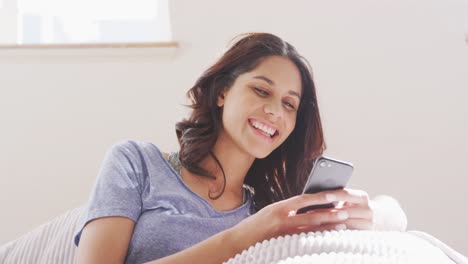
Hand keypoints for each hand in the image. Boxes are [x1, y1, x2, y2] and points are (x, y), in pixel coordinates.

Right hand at [230, 188, 372, 250]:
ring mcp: (282, 234)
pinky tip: (328, 238)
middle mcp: (281, 219)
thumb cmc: (256, 226)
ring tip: (343, 224)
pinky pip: (304, 241)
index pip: (303, 199)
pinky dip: (317, 238)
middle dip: (330, 213)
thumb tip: (310, 207)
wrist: (238, 241)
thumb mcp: (270, 212)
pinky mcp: (282, 244)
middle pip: (310, 215)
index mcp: (278, 207)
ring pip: (310, 230)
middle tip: (346, 211)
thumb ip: (288, 209)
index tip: (334, 194)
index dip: (320, 196)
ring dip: (328, 227)